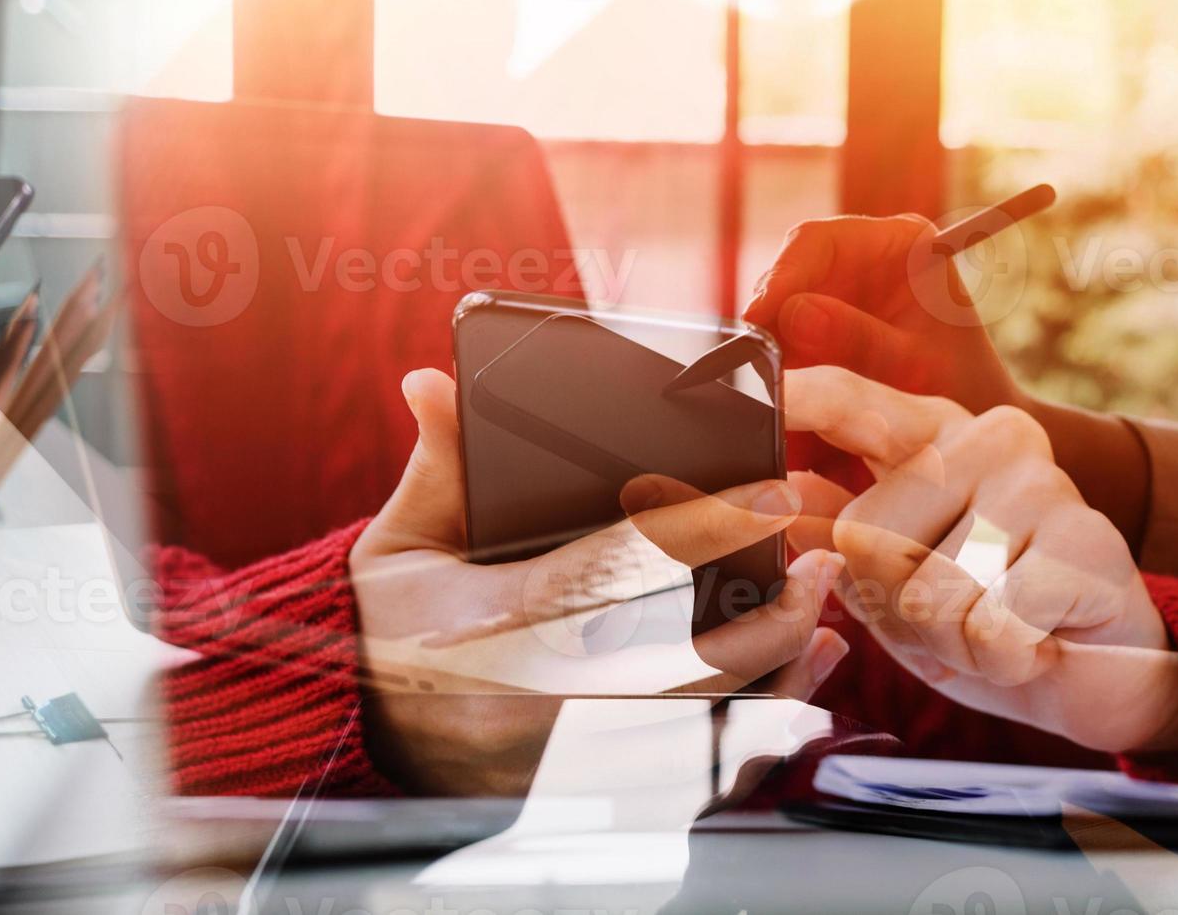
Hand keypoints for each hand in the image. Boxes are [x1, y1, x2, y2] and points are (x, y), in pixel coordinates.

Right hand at [345, 368, 853, 794]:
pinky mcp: (590, 795)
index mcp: (495, 629)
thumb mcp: (398, 544)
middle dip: (776, 616)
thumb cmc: (387, 627)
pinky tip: (796, 697)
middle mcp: (539, 704)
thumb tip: (432, 383)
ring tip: (823, 625)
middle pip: (690, 666)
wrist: (355, 732)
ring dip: (783, 679)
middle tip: (819, 564)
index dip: (707, 528)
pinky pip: (701, 779)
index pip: (618, 570)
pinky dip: (759, 740)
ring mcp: (569, 762)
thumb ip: (440, 467)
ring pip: (710, 730)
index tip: (773, 491)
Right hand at [746, 216, 1027, 415]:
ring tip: (768, 384)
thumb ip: (858, 340)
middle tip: (753, 362)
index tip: (757, 319)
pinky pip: (784, 336)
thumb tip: (791, 313)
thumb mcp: (916, 366)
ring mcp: (839, 289)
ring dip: (771, 346)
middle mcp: (863, 257)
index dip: (781, 276)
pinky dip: (779, 363)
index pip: (819, 240)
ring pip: (780, 307)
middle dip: (769, 317)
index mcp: (900, 242)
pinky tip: (780, 391)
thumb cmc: (964, 385)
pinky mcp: (822, 324)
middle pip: (790, 273)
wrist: (976, 416)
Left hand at [784, 365, 1177, 753]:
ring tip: (995, 630)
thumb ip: (835, 531)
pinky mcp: (1086, 539)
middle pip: (864, 535)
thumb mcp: (892, 579)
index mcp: (931, 435)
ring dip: (952, 642)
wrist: (1101, 674)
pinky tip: (1035, 643)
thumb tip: (778, 491)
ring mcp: (1042, 481)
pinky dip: (1000, 659)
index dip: (796, 399)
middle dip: (894, 606)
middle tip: (953, 615)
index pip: (848, 402)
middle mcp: (988, 438)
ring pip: (926, 593)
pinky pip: (988, 626)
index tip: (742, 386)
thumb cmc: (986, 618)